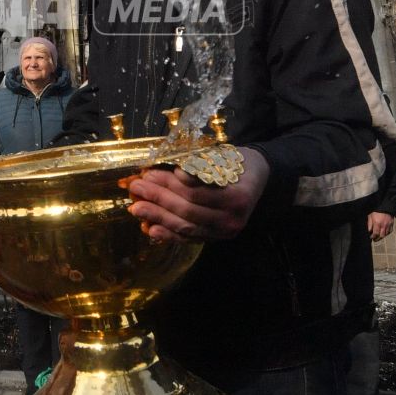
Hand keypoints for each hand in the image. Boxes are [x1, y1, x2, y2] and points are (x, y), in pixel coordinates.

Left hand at [127, 149, 268, 242]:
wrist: (260, 177)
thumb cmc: (239, 162)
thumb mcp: (224, 156)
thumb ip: (199, 165)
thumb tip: (167, 169)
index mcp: (237, 196)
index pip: (195, 193)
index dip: (170, 184)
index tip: (149, 173)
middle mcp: (233, 218)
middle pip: (188, 210)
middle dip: (158, 198)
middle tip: (136, 187)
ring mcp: (225, 232)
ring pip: (186, 226)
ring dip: (158, 217)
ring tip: (136, 207)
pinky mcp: (216, 238)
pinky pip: (189, 238)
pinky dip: (168, 234)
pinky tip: (151, 229)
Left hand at [366, 212, 393, 241]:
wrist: (385, 206)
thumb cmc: (376, 210)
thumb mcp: (370, 216)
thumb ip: (369, 224)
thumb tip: (369, 231)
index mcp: (377, 223)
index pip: (375, 234)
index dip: (373, 237)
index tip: (371, 237)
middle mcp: (383, 225)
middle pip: (381, 236)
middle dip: (377, 239)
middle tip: (375, 239)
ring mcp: (388, 225)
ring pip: (386, 234)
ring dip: (382, 236)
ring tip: (379, 237)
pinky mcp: (392, 224)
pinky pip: (390, 231)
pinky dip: (387, 233)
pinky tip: (384, 233)